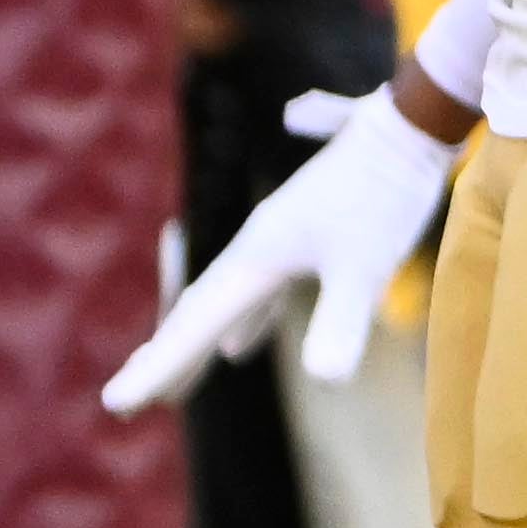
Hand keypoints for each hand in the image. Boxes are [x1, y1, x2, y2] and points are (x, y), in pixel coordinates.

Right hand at [99, 84, 460, 416]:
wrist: (411, 123)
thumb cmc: (389, 193)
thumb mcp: (368, 264)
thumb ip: (342, 320)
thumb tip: (326, 380)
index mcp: (257, 255)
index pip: (197, 323)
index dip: (159, 367)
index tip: (115, 404)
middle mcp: (257, 245)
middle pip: (199, 310)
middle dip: (165, 357)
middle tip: (124, 401)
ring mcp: (279, 238)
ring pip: (223, 299)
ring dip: (194, 341)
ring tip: (174, 385)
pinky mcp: (306, 235)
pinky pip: (254, 291)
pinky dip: (238, 325)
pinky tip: (238, 351)